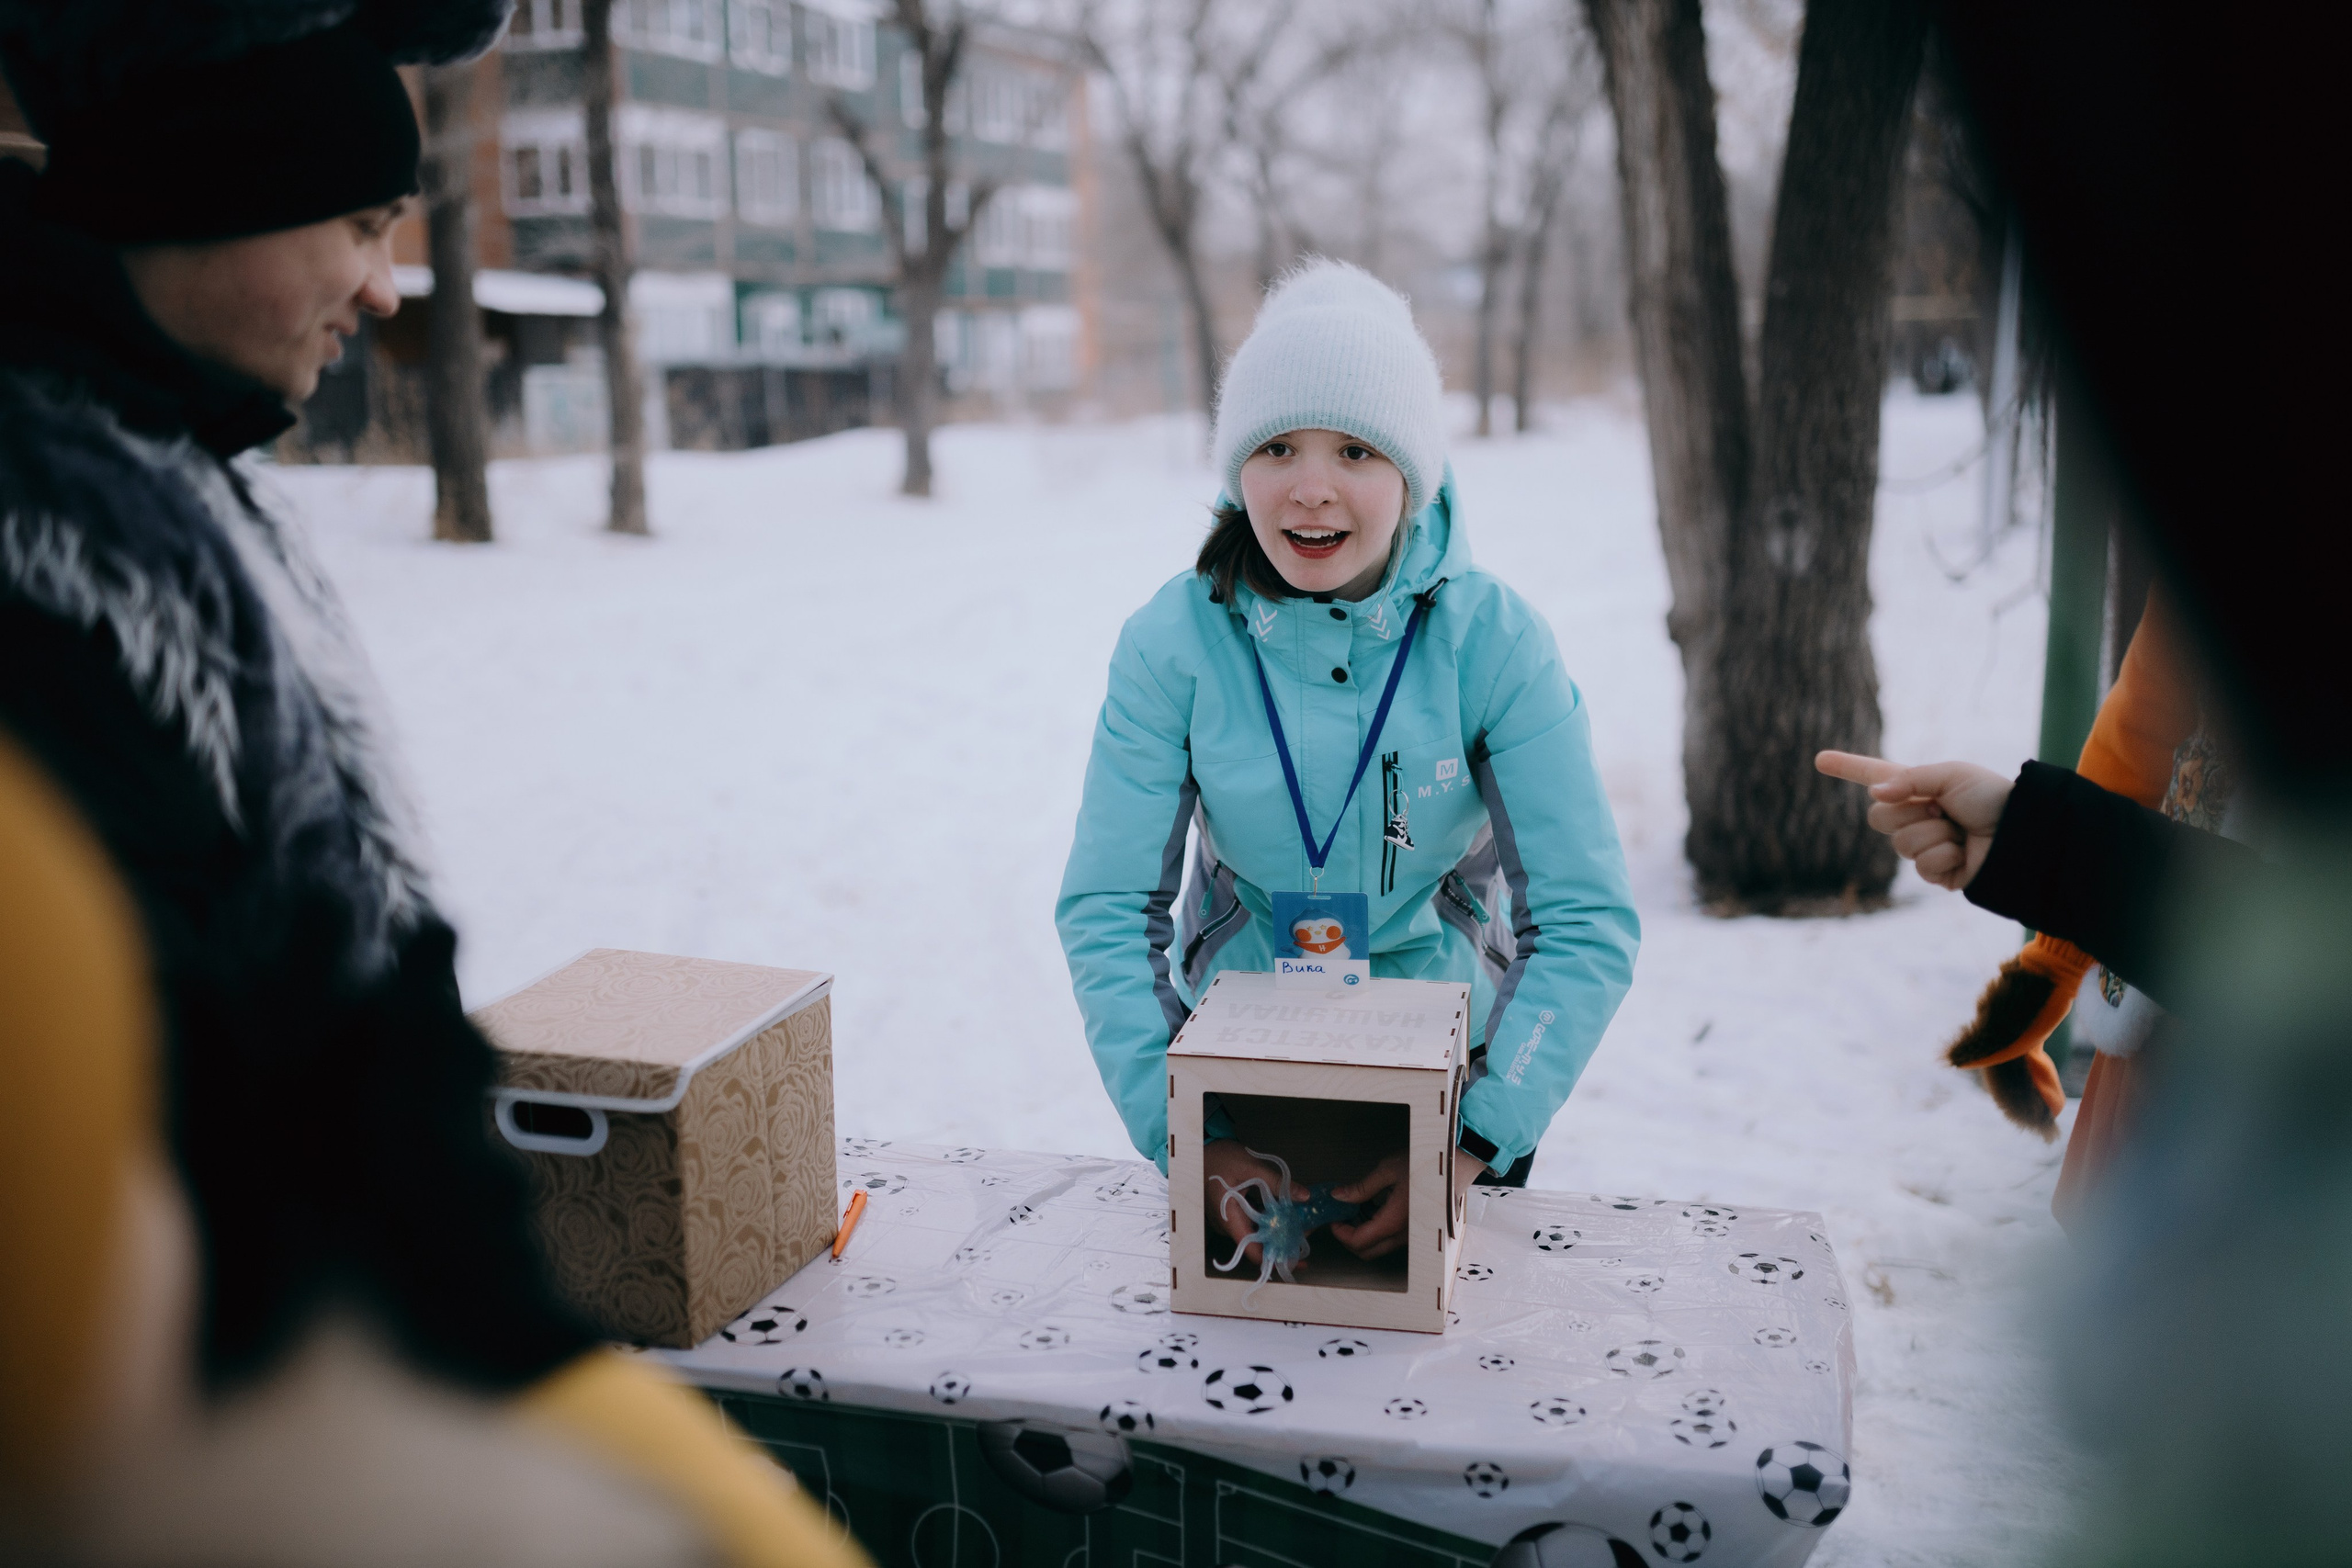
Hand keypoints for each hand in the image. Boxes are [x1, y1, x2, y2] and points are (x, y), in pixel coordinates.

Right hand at [1203, 1138, 1302, 1268]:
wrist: (1203, 1150)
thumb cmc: (1222, 1158)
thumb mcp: (1251, 1167)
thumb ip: (1277, 1183)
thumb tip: (1305, 1197)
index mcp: (1230, 1219)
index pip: (1252, 1251)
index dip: (1274, 1258)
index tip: (1296, 1257)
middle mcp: (1228, 1226)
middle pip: (1257, 1245)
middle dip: (1282, 1243)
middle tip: (1305, 1234)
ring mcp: (1230, 1222)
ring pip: (1256, 1235)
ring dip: (1278, 1232)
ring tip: (1301, 1225)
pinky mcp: (1234, 1216)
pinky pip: (1252, 1225)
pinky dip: (1269, 1222)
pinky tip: (1286, 1216)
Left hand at [1329, 1149, 1488, 1258]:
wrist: (1458, 1164)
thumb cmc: (1425, 1165)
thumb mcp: (1388, 1170)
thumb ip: (1361, 1187)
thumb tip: (1339, 1196)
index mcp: (1393, 1221)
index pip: (1359, 1242)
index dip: (1340, 1234)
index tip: (1333, 1220)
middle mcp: (1403, 1234)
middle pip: (1367, 1251)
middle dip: (1349, 1238)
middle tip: (1340, 1218)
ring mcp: (1411, 1234)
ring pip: (1379, 1246)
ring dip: (1363, 1234)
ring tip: (1356, 1208)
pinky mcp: (1416, 1229)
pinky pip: (1391, 1237)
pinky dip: (1377, 1229)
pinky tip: (1374, 1206)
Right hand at [1816, 751, 2012, 890]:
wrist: (2022, 832)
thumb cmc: (1992, 797)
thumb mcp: (1951, 774)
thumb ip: (1910, 780)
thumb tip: (1874, 795)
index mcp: (1918, 789)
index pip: (1874, 777)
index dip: (1847, 768)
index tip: (1819, 759)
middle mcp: (1917, 817)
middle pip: (1879, 818)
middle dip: (1909, 812)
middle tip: (1943, 810)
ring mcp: (1924, 846)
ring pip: (1901, 845)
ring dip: (1934, 835)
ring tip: (1961, 832)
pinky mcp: (1937, 873)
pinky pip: (1922, 867)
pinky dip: (1945, 858)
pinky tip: (1964, 854)